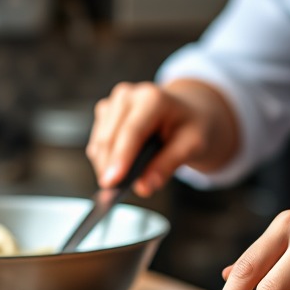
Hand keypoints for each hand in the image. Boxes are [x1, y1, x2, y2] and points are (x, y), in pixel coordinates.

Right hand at [87, 80, 223, 195]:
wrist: (189, 114)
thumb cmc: (192, 127)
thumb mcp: (193, 146)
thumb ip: (168, 165)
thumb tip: (144, 186)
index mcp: (153, 98)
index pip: (132, 132)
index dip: (120, 158)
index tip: (112, 183)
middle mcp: (128, 96)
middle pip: (109, 138)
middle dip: (111, 168)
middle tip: (116, 194)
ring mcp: (114, 103)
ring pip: (99, 143)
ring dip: (108, 166)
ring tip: (126, 180)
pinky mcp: (105, 114)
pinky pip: (97, 144)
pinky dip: (105, 161)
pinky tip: (122, 167)